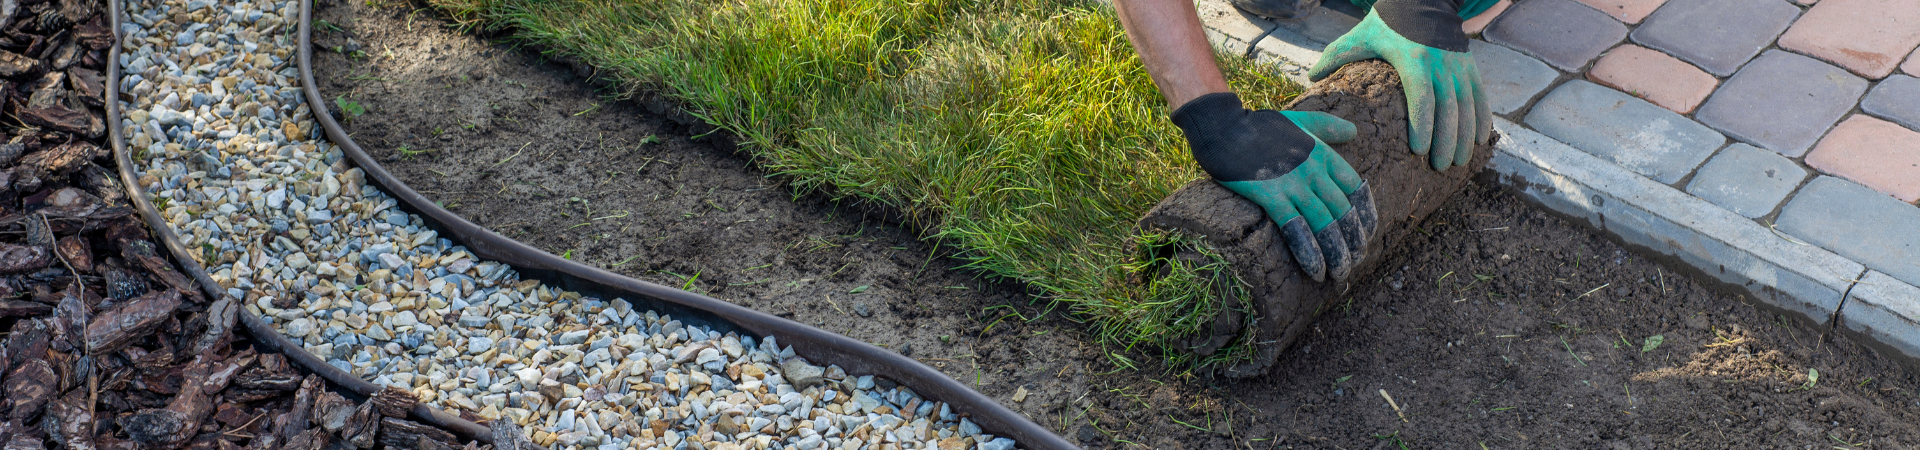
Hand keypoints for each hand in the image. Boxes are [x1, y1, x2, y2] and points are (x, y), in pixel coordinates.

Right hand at [1173, 93, 1379, 281]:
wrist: (1224, 128)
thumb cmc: (1259, 125)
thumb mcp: (1300, 120)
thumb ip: (1328, 127)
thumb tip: (1354, 131)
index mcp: (1324, 154)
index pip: (1356, 189)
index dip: (1364, 215)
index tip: (1366, 235)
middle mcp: (1314, 170)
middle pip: (1342, 211)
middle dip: (1353, 241)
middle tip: (1355, 262)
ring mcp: (1293, 183)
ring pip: (1324, 224)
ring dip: (1336, 253)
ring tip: (1340, 274)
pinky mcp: (1270, 196)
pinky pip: (1295, 229)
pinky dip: (1308, 252)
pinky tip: (1315, 270)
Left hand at [1309, 0, 1489, 170]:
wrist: (1424, 1)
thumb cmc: (1387, 22)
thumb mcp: (1361, 35)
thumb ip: (1336, 56)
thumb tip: (1311, 77)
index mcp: (1413, 59)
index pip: (1421, 96)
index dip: (1423, 124)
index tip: (1419, 150)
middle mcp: (1440, 64)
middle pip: (1448, 108)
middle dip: (1446, 140)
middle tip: (1439, 166)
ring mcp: (1458, 66)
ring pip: (1467, 105)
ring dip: (1465, 136)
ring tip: (1458, 162)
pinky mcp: (1469, 67)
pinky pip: (1480, 96)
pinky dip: (1482, 119)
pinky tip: (1480, 141)